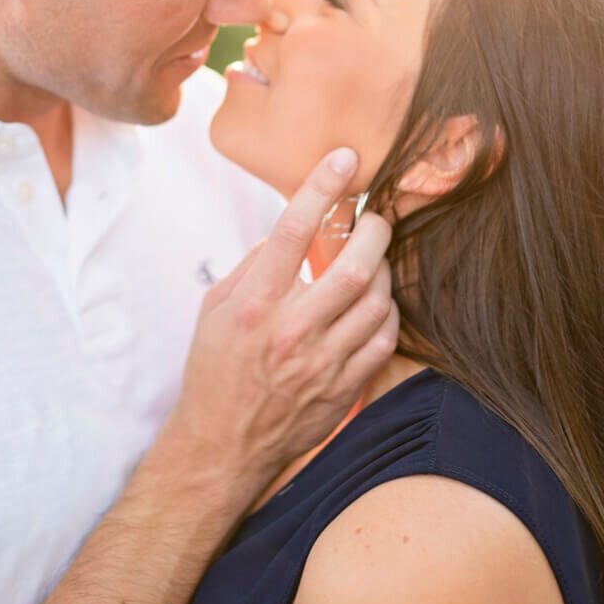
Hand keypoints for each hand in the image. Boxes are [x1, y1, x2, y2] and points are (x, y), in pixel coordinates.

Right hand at [169, 147, 397, 493]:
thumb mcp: (216, 308)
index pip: (292, 230)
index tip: (344, 159)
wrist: (222, 444)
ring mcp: (321, 362)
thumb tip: (288, 229)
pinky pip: (384, 338)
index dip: (322, 187)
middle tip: (376, 219)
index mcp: (253, 304)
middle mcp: (290, 331)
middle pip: (352, 267)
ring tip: (374, 263)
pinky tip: (375, 304)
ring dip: (384, 272)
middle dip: (374, 231)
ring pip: (376, 301)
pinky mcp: (343, 387)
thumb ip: (254, 267)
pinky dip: (387, 312)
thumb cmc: (216, 368)